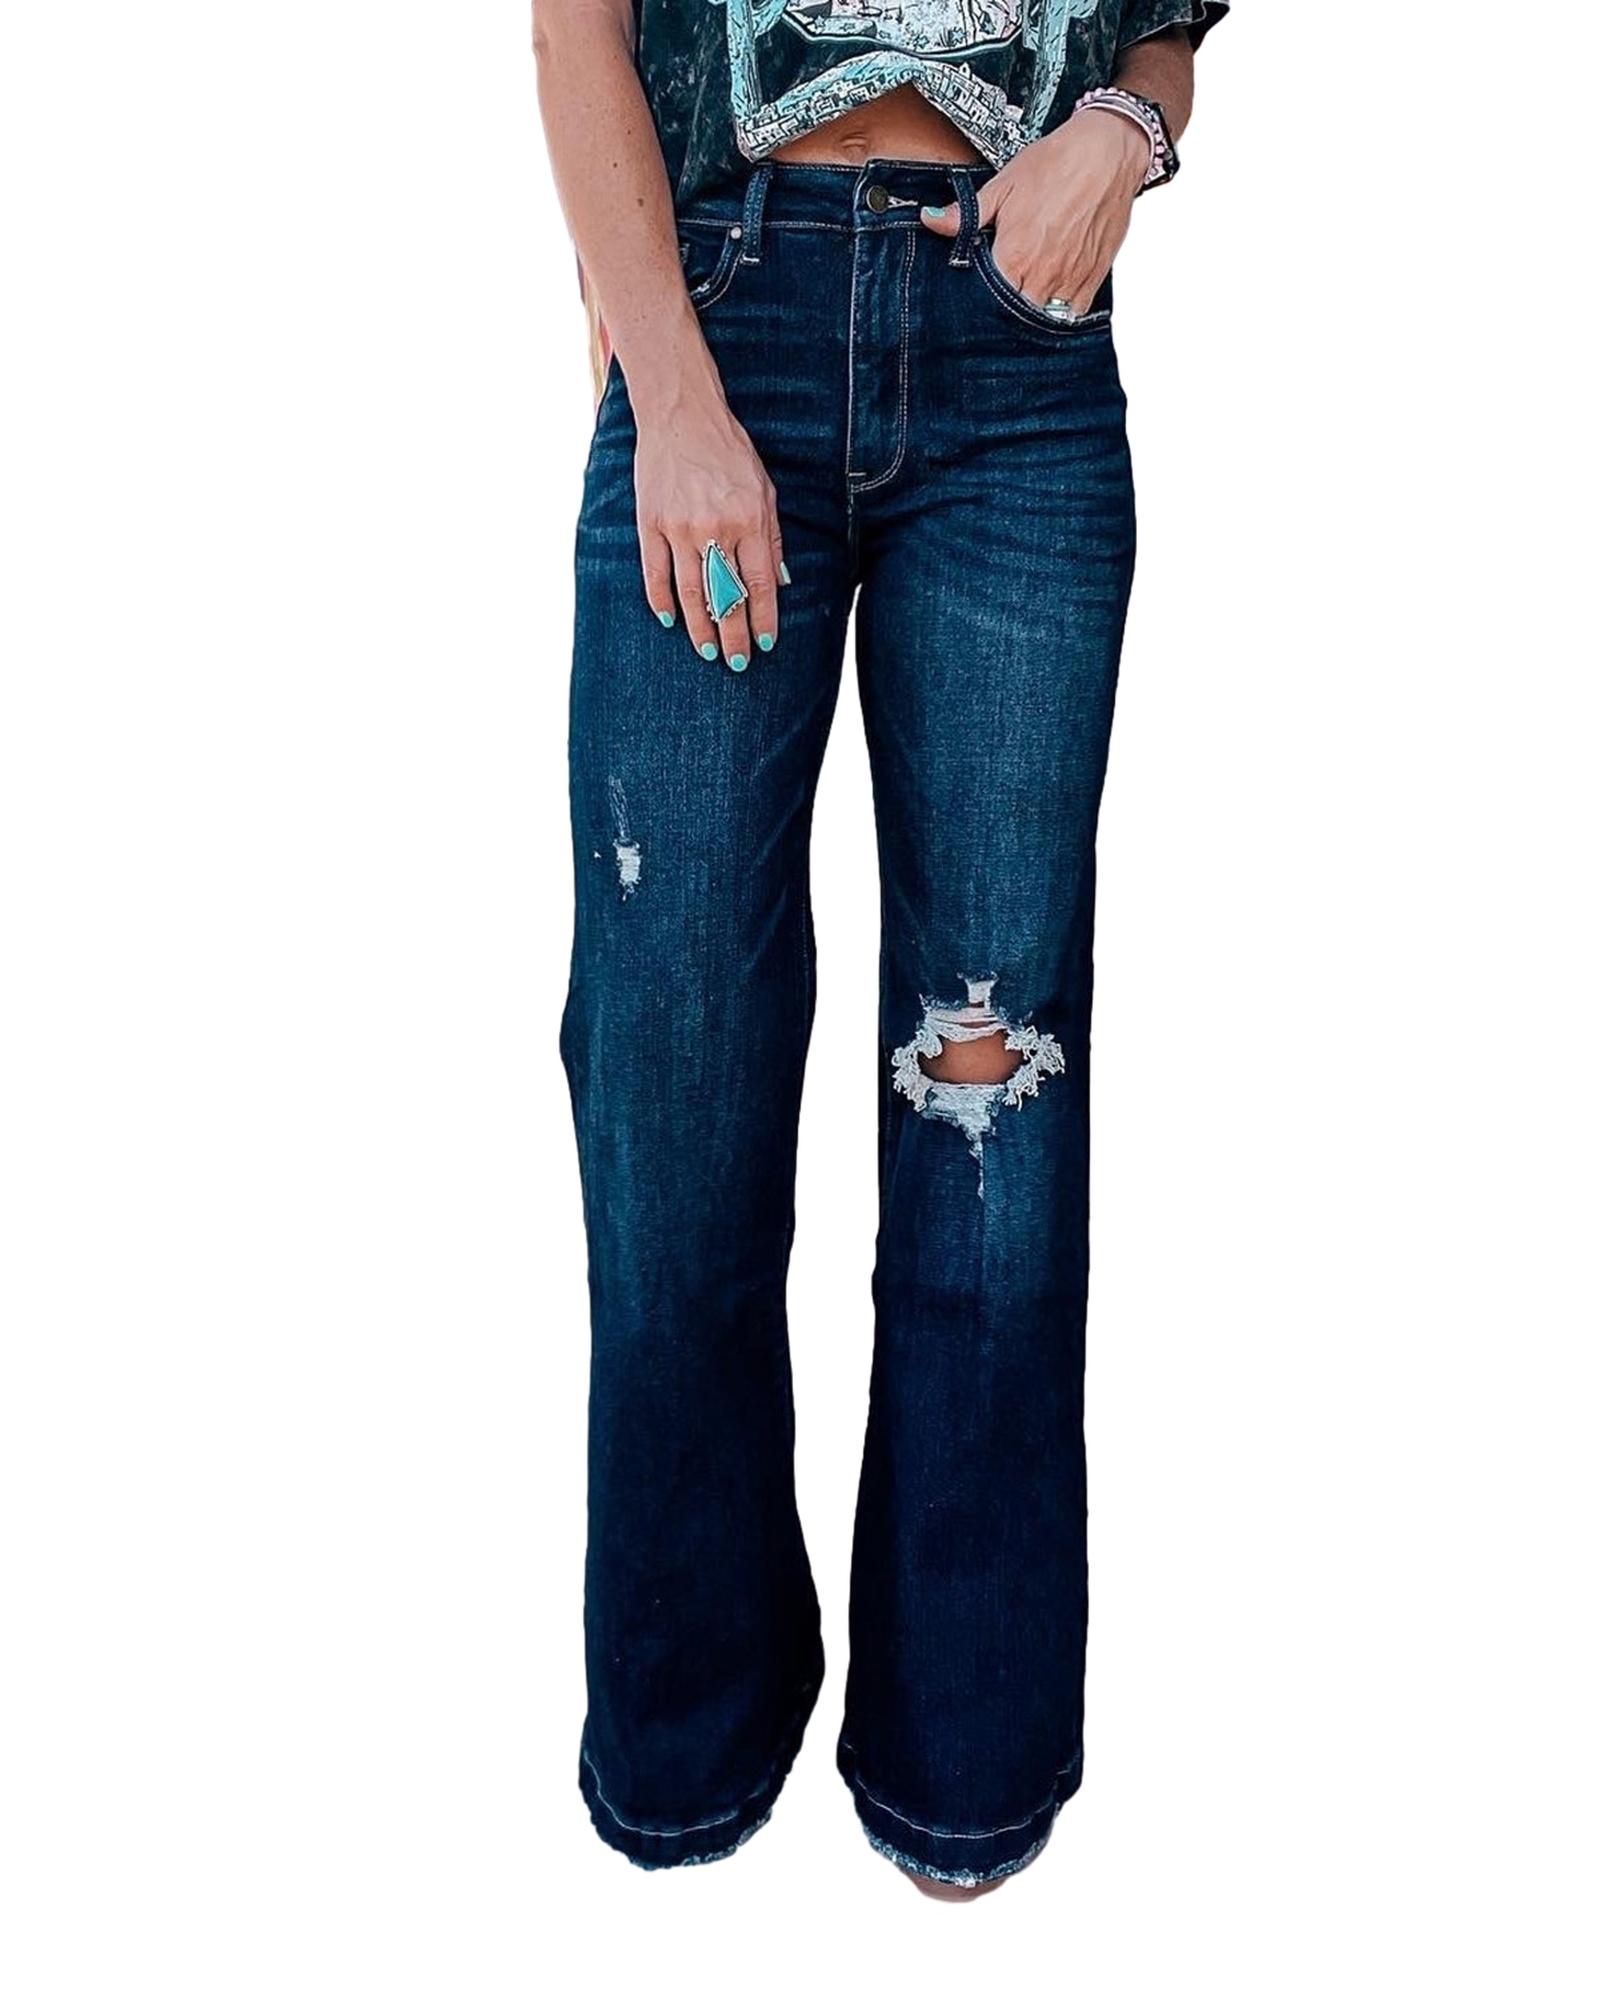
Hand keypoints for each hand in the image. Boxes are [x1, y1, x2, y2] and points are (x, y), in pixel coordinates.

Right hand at [632, 375, 783, 670]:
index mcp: (749, 520)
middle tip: (736, 662)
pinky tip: (668, 621)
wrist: (682, 415)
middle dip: (733, 636)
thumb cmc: (729, 451)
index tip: (765, 643)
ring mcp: (679, 528)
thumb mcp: (764, 489)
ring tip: (706, 651)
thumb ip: (772, 537)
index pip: (759, 584)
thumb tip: (780, 582)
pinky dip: (660, 600)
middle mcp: (716, 529)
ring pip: (690, 593)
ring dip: (699, 627)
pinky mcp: (651, 523)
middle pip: (726, 597)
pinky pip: (655, 573)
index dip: (763, 618)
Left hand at [921, 110, 1149, 314]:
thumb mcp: (1004, 185)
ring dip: (1031, 315)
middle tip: (998, 301)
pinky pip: (1073, 314)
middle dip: (1004, 313)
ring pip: (1043, 320)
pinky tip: (1050, 299)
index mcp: (1015, 256)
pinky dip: (1059, 313)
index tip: (976, 296)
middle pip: (1015, 316)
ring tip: (1023, 300)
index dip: (979, 302)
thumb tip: (932, 220)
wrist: (1108, 152)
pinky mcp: (1093, 280)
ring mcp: (1070, 281)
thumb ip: (967, 214)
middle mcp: (1043, 275)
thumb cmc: (1057, 164)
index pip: (987, 300)